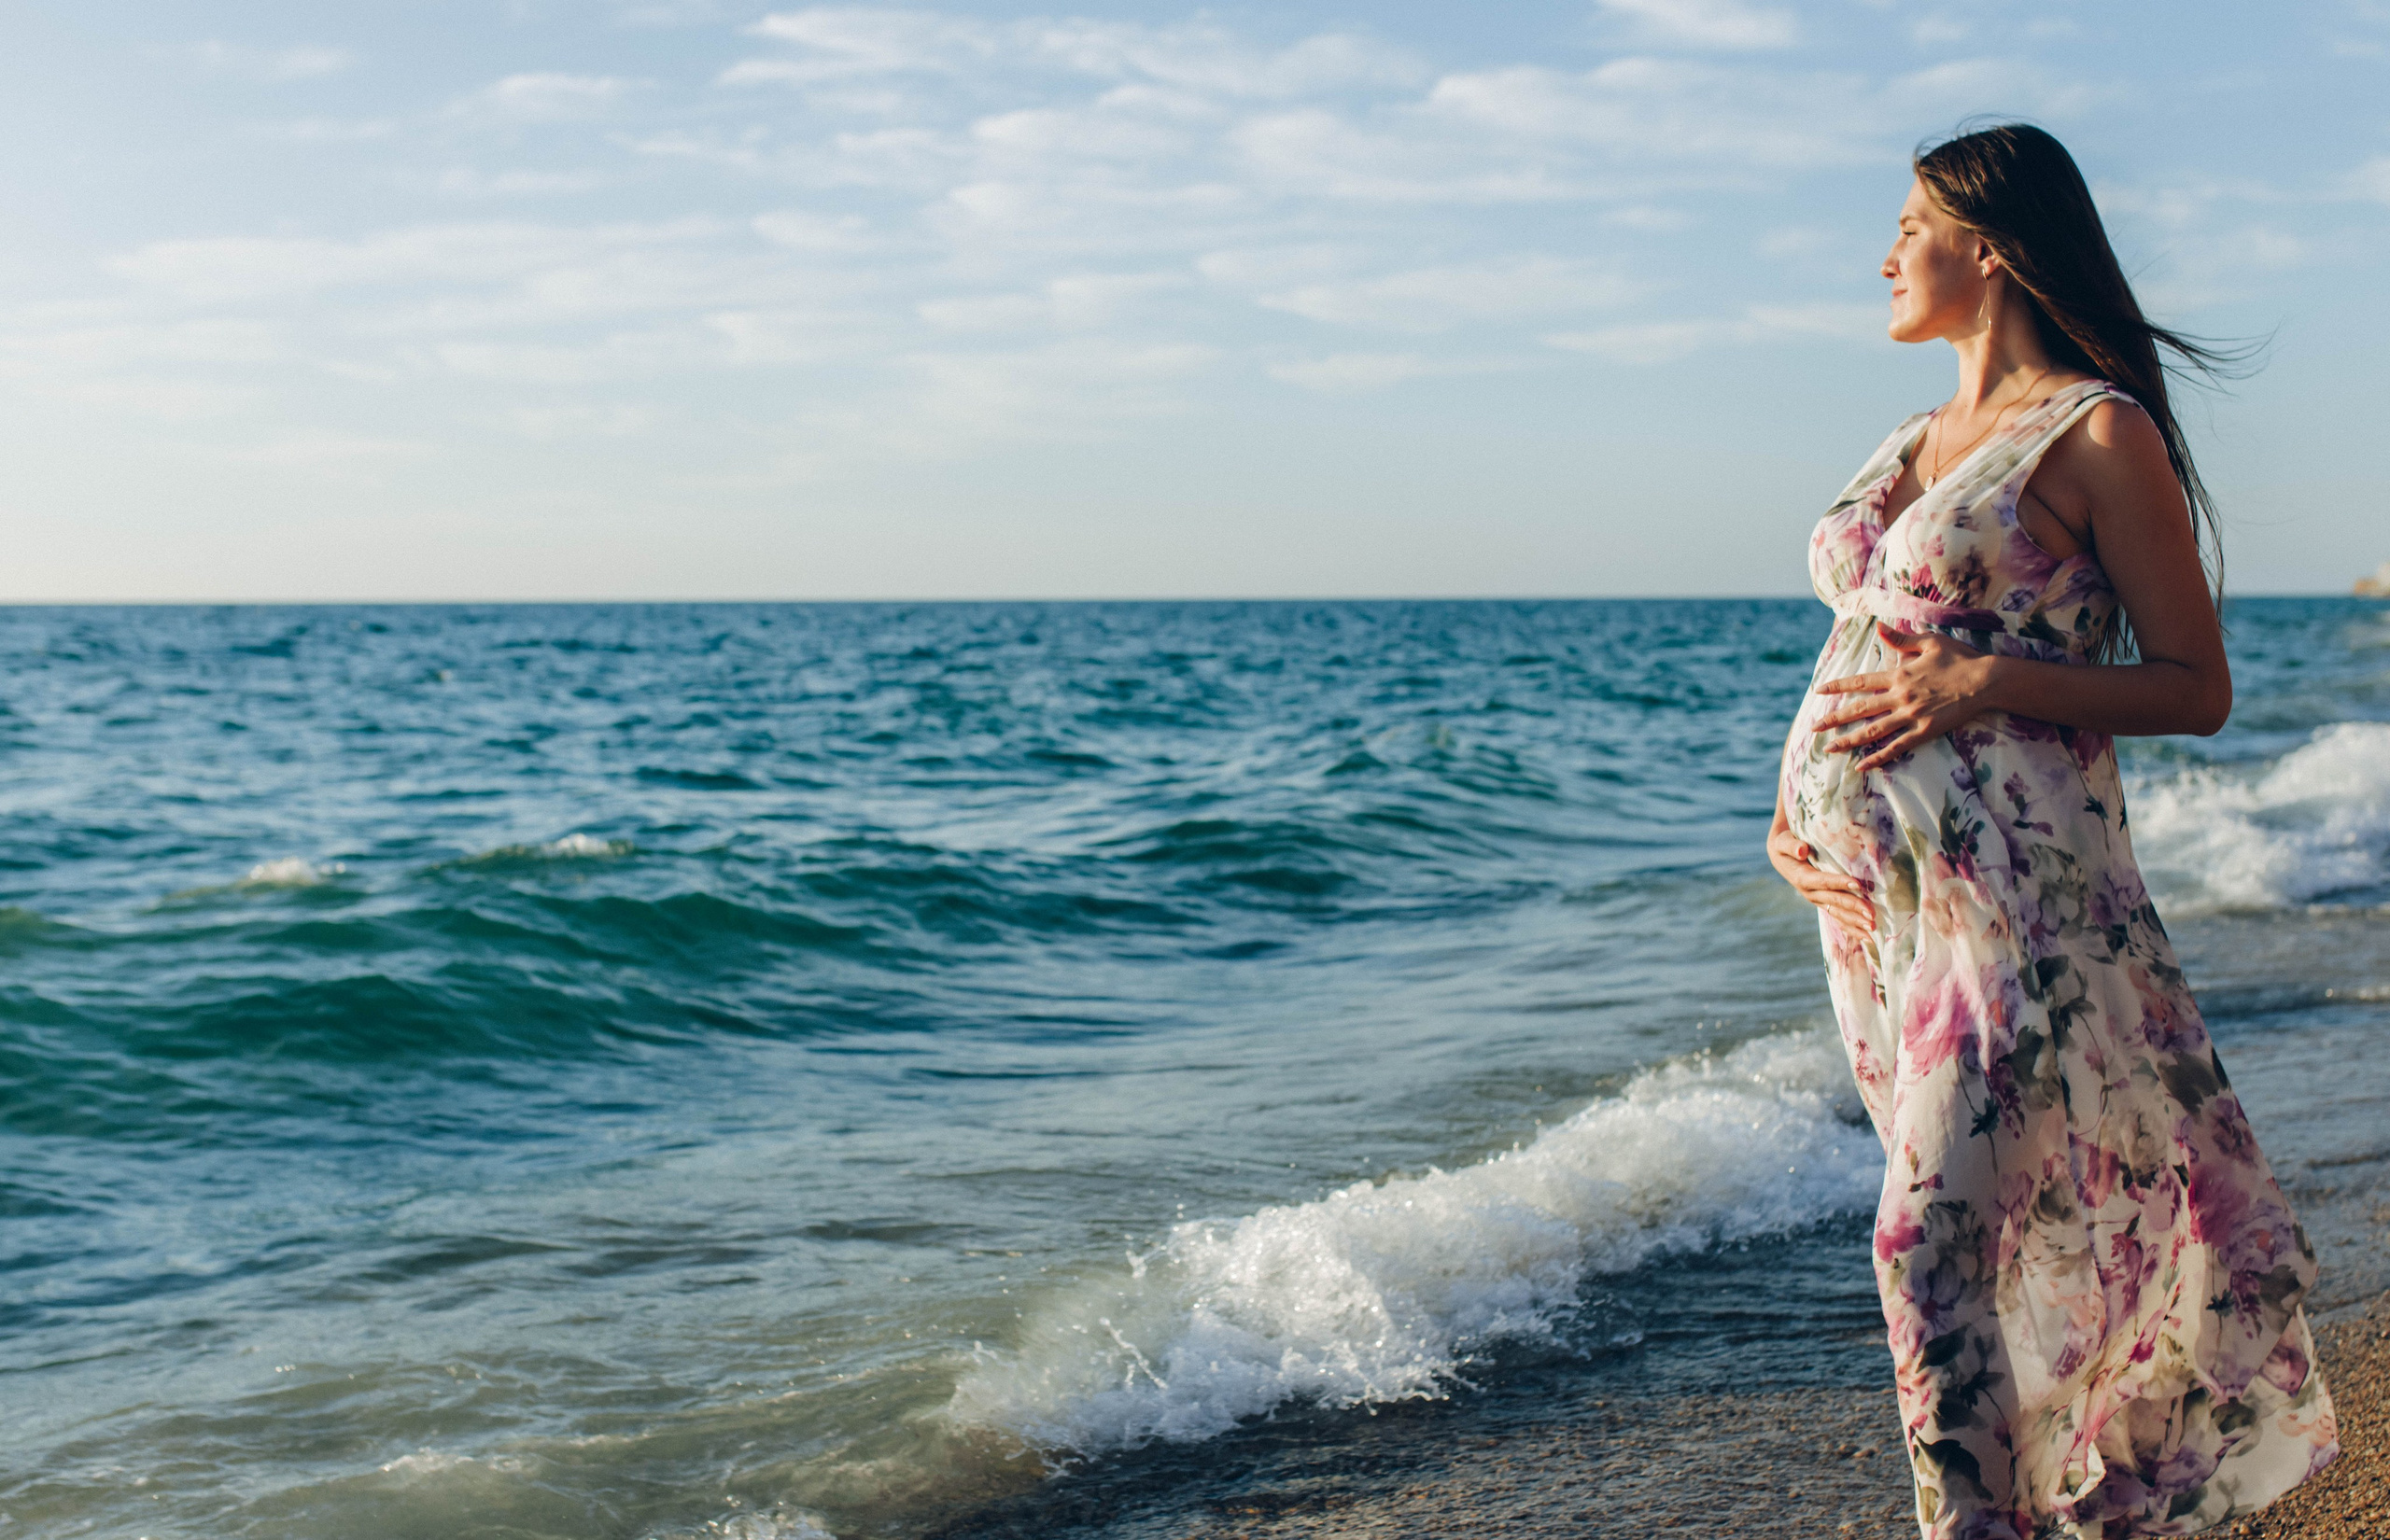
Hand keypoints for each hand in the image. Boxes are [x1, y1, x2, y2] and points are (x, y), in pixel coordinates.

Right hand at [1767, 822, 1874, 932]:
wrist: (1782, 857)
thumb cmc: (1785, 845)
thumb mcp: (1783, 842)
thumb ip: (1791, 845)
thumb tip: (1801, 850)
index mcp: (1802, 878)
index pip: (1823, 881)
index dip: (1840, 883)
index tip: (1858, 884)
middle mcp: (1810, 893)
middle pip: (1834, 901)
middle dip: (1853, 907)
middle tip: (1871, 914)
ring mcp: (1818, 900)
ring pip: (1838, 913)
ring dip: (1855, 922)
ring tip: (1872, 928)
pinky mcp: (1824, 904)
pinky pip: (1838, 918)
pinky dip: (1852, 928)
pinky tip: (1867, 937)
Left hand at [1812, 624, 1998, 772]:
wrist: (1986, 680)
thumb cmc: (1960, 659)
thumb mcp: (1930, 642)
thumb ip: (1902, 639)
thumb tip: (1878, 627)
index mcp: (1899, 674)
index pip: (1860, 682)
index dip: (1838, 686)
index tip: (1819, 690)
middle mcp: (1900, 696)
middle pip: (1860, 709)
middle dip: (1834, 718)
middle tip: (1814, 727)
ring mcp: (1912, 715)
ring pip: (1873, 731)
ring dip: (1849, 740)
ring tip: (1829, 748)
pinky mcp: (1925, 731)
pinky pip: (1897, 747)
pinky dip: (1878, 757)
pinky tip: (1862, 765)